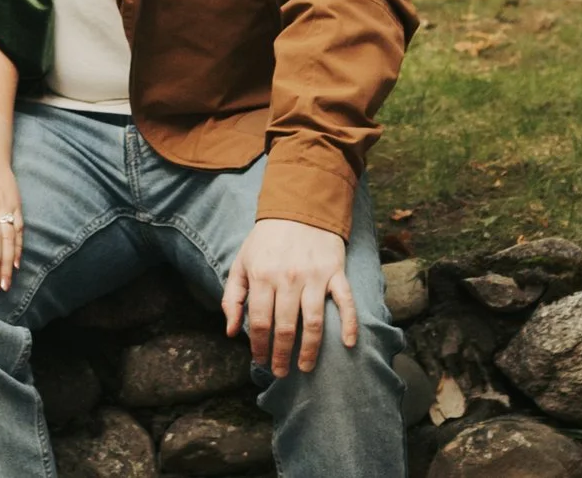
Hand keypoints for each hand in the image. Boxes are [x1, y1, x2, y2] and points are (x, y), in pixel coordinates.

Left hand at [221, 219, 356, 377]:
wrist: (300, 207)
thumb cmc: (267, 240)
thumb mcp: (242, 263)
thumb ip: (233, 297)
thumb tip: (231, 332)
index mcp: (262, 276)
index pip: (260, 322)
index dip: (259, 347)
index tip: (260, 362)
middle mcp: (288, 279)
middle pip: (285, 327)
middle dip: (281, 355)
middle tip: (280, 373)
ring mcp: (314, 277)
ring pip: (313, 322)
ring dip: (310, 350)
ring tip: (305, 368)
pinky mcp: (335, 273)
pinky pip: (346, 302)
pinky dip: (350, 324)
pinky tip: (348, 344)